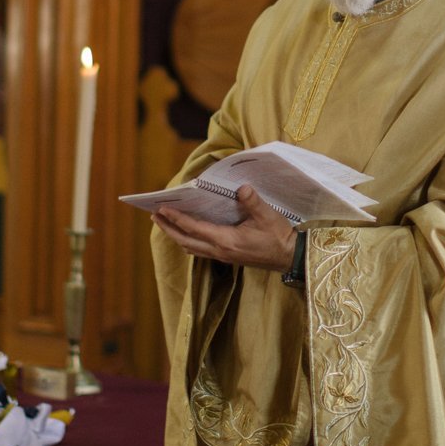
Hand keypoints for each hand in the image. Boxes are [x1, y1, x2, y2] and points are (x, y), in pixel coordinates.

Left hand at [153, 185, 295, 273]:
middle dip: (169, 228)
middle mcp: (220, 251)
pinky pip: (201, 251)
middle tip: (154, 215)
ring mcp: (223, 256)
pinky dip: (189, 241)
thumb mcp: (267, 216)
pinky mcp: (228, 257)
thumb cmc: (278, 236)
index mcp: (226, 240)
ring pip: (192, 247)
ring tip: (165, 223)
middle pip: (186, 241)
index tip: (161, 210)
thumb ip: (252, 202)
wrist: (290, 257)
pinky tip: (188, 235)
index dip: (177, 219)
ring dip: (176, 235)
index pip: (194, 229)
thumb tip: (241, 188)